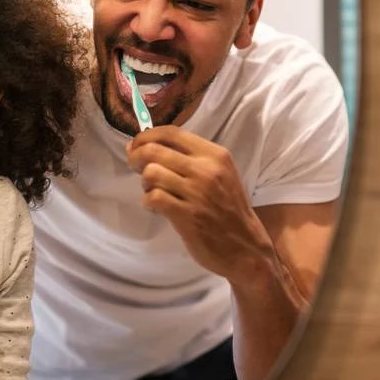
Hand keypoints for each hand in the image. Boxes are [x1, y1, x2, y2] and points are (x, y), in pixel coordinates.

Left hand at [127, 126, 273, 279]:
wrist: (245, 246)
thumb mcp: (219, 173)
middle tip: (134, 165)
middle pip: (155, 150)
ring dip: (144, 181)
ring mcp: (196, 193)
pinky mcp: (186, 216)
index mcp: (215, 155)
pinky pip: (153, 197)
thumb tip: (146, 145)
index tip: (136, 143)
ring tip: (151, 189)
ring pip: (152, 173)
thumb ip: (190, 158)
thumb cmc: (228, 207)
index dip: (147, 135)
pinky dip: (148, 201)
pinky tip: (155, 206)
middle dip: (137, 156)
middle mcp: (206, 169)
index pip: (172, 133)